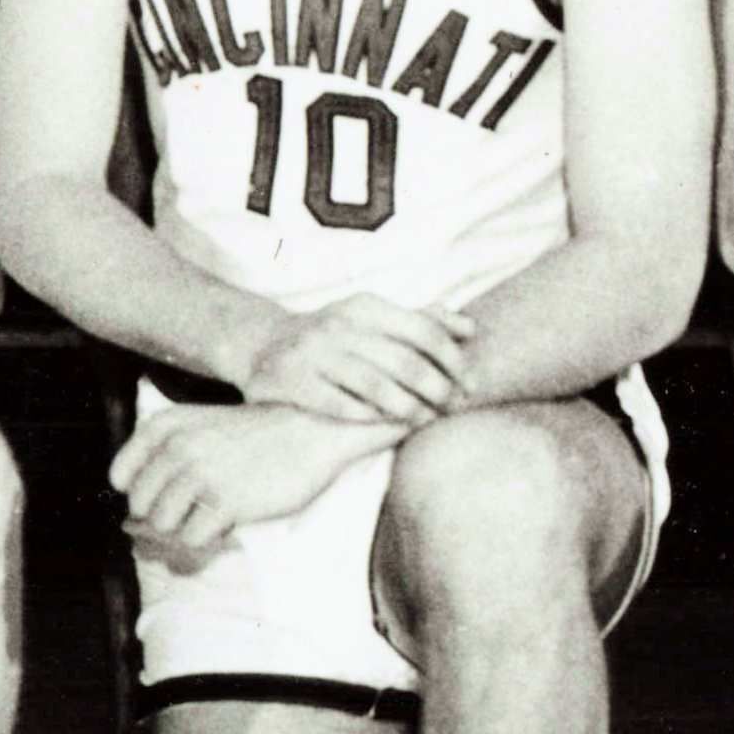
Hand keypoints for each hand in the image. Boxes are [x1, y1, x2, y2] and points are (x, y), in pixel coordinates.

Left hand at [112, 396, 382, 568]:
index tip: (164, 494)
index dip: (139, 493)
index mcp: (166, 425)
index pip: (121, 476)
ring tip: (211, 514)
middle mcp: (176, 447)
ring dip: (186, 527)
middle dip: (164, 515)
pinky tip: (227, 522)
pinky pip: (192, 539)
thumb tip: (131, 524)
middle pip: (141, 506)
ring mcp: (200, 474)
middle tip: (195, 509)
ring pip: (163, 525)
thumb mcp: (200, 429)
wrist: (311, 432)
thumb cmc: (254, 434)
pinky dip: (207, 539)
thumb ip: (163, 462)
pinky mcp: (226, 502)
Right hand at [233, 291, 465, 424]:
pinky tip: (387, 426)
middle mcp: (338, 325)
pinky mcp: (292, 381)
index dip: (453, 359)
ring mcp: (312, 353)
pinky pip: (339, 405)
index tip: (471, 383)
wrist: (262, 346)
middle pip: (403, 360)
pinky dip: (368, 417)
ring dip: (408, 407)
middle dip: (437, 388)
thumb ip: (421, 322)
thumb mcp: (371, 319)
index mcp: (363, 307)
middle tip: (455, 407)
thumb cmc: (333, 337)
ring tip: (426, 420)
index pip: (422, 330)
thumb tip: (470, 329)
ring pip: (374, 385)